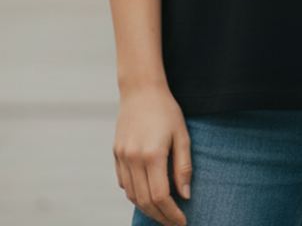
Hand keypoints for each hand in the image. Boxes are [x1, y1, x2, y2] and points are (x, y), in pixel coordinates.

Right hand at [113, 81, 191, 225]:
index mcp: (152, 155)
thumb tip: (185, 196)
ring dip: (147, 208)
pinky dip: (135, 194)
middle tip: (173, 223)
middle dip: (160, 216)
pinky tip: (147, 194)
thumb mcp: (182, 135)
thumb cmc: (166, 110)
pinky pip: (124, 183)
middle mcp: (134, 159)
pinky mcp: (116, 154)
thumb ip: (183, 167)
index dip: (172, 213)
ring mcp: (122, 157)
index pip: (161, 196)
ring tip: (162, 213)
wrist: (141, 89)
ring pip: (132, 195)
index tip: (182, 221)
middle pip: (145, 201)